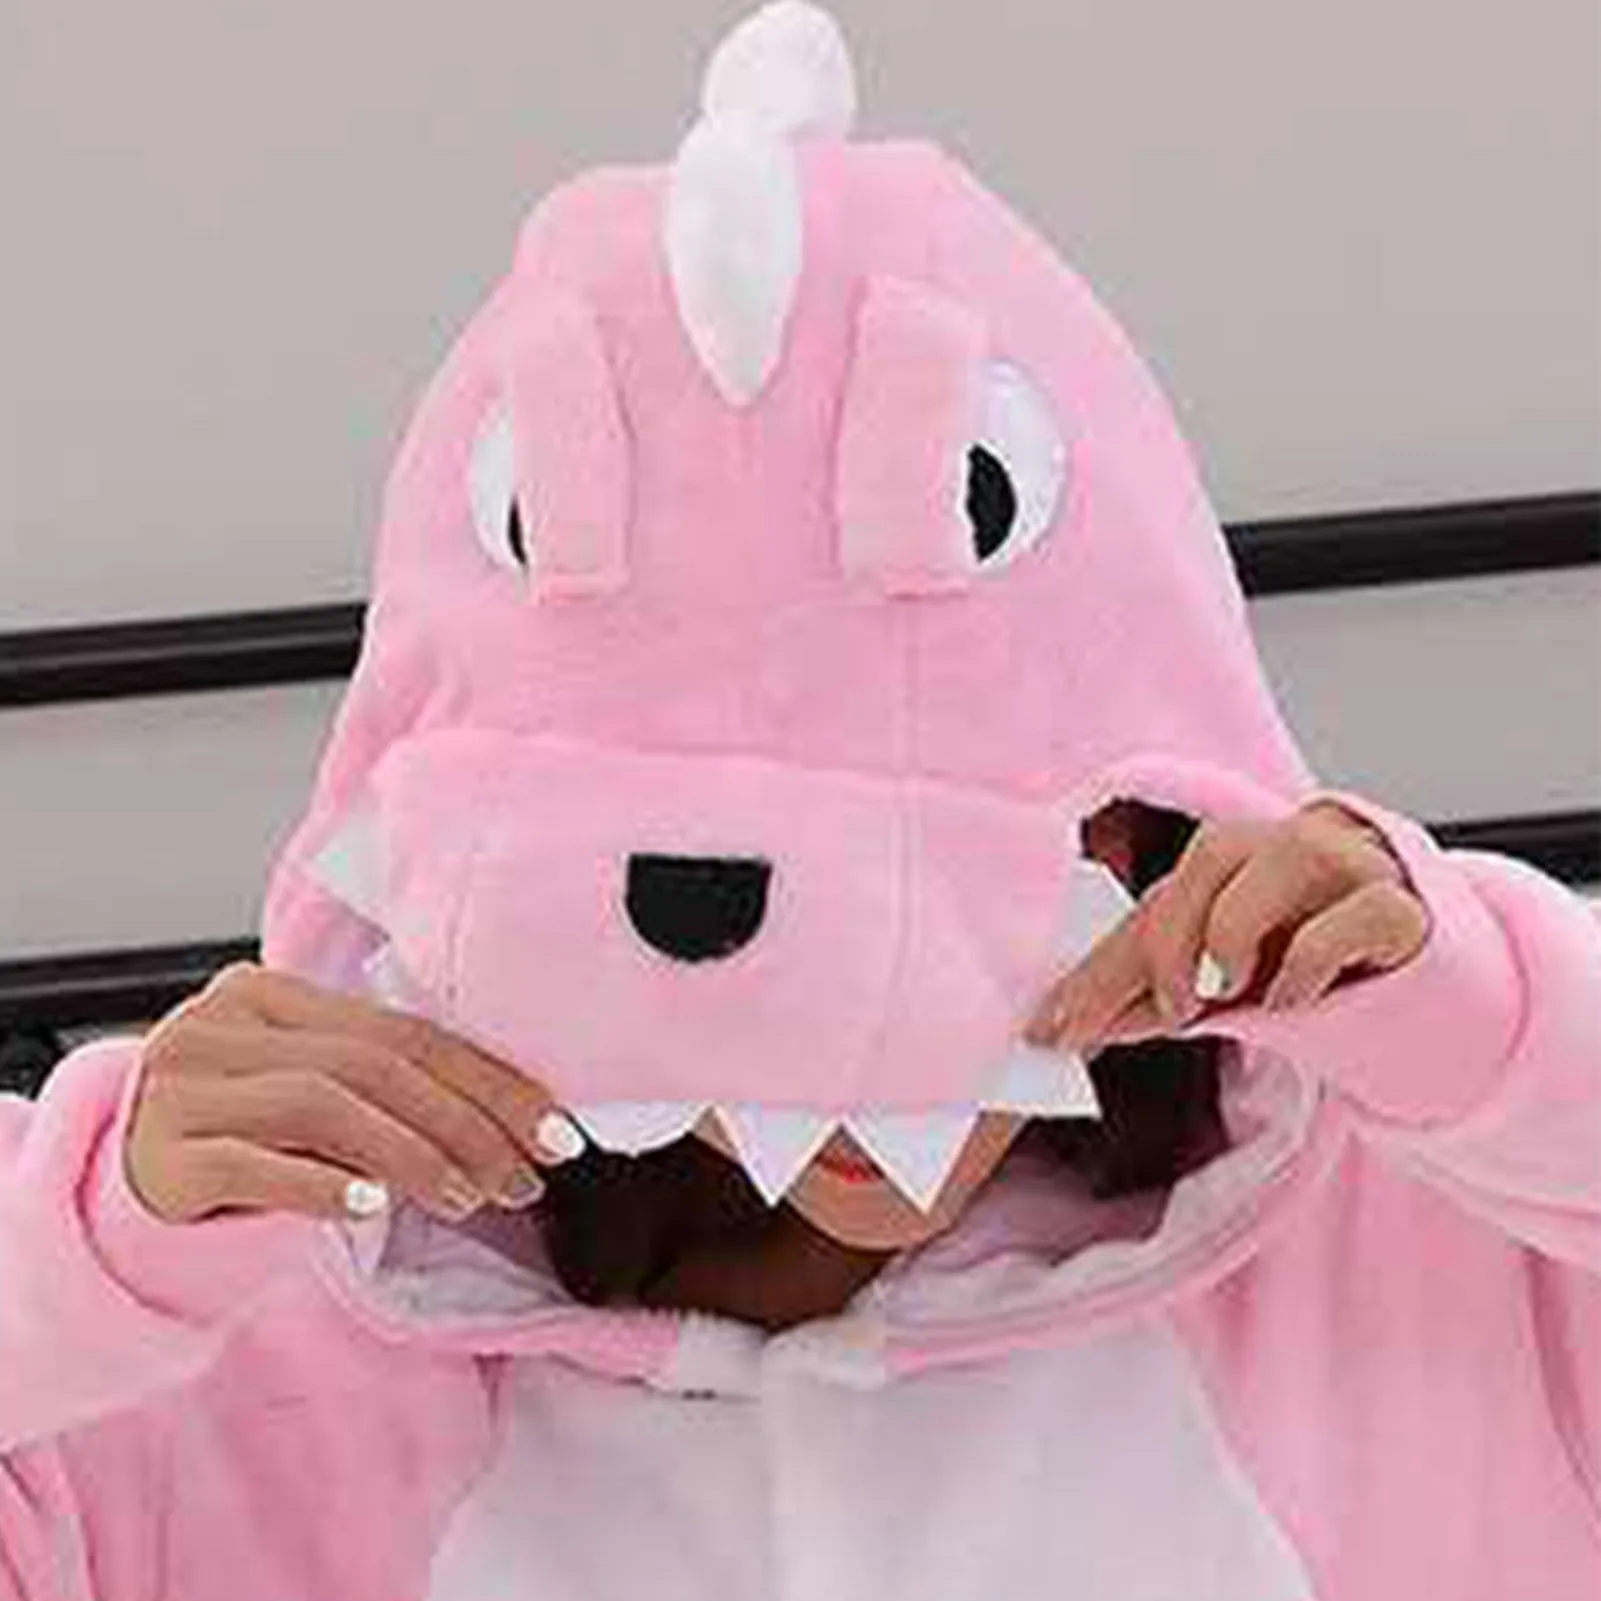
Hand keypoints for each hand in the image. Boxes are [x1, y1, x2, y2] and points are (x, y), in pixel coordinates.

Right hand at [125, 962, 586, 1225]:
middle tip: (524, 1178)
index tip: (556, 1131)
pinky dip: (325, 1185)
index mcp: (272, 993)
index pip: (407, 1032)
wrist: (113, 1188)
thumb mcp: (307, 1091)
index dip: (493, 1082)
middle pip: (377, 1064)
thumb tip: (517, 1121)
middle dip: (469, 1123)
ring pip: (328, 1104)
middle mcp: (226, 1022)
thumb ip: (382, 1083)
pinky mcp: (163, 1152)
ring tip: (467, 1199)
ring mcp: (187, 1083)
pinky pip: (258, 1164)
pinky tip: (373, 1211)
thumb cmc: (237, 1135)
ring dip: (414, 1155)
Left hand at [1024, 799, 1431, 1051]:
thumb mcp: (1228, 987)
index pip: (1156, 901)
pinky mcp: (1406, 908)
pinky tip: (1298, 1002)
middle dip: (1171, 936)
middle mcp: (1291, 846)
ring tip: (1223, 994)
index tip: (1054, 1028)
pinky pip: (1358, 913)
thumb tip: (1066, 1027)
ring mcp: (1355, 868)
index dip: (1101, 965)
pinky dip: (1314, 959)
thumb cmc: (1314, 971)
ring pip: (1290, 854)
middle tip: (1169, 1007)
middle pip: (1214, 854)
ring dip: (1237, 929)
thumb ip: (1158, 998)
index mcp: (1238, 861)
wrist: (1430, 981)